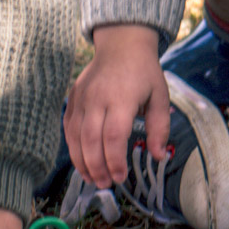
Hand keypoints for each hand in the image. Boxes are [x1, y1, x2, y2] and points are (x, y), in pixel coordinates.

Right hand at [63, 24, 168, 189]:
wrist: (122, 44)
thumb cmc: (144, 73)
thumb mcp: (160, 97)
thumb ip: (159, 128)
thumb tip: (158, 157)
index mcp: (122, 97)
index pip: (114, 135)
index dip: (114, 160)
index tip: (120, 177)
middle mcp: (98, 98)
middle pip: (91, 139)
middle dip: (97, 166)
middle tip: (106, 184)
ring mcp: (82, 97)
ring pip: (76, 136)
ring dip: (82, 161)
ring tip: (93, 179)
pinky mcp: (73, 97)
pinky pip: (68, 127)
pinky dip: (73, 147)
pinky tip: (81, 162)